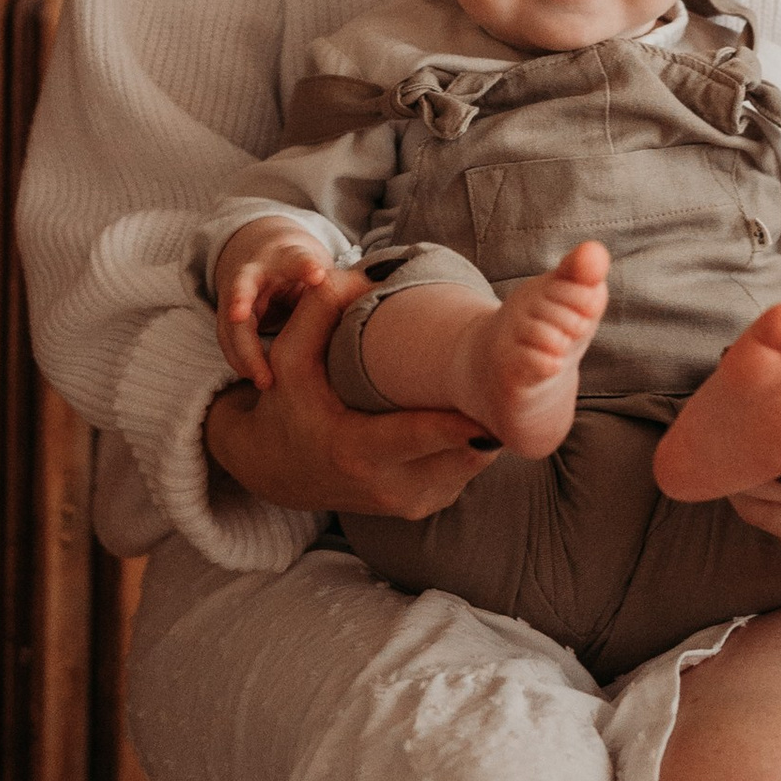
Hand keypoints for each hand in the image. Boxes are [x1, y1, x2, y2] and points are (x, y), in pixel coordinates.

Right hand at [203, 262, 494, 523]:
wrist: (275, 471)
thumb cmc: (287, 407)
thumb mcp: (289, 360)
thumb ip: (320, 310)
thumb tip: (366, 271)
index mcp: (357, 452)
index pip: (424, 436)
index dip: (464, 419)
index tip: (496, 397)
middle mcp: (389, 488)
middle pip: (463, 453)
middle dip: (487, 415)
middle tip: (505, 378)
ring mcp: (409, 503)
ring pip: (471, 464)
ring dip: (482, 428)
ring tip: (487, 389)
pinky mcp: (422, 508)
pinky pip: (464, 473)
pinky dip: (471, 445)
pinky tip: (467, 415)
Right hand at [211, 212, 339, 389]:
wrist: (264, 254)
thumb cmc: (301, 268)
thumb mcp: (320, 271)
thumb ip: (339, 289)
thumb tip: (374, 308)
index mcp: (284, 257)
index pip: (295, 259)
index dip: (306, 267)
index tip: (319, 276)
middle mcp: (255, 272)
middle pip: (243, 288)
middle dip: (241, 306)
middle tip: (244, 321)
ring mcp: (236, 294)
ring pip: (230, 322)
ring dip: (245, 352)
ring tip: (266, 380)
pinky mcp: (229, 315)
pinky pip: (229, 341)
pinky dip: (241, 360)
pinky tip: (259, 379)